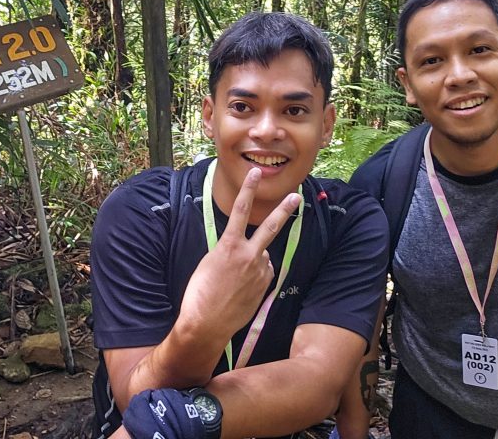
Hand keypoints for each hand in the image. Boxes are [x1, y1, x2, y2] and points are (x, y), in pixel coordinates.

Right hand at [177, 168, 301, 343]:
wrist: (207, 323)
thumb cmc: (200, 292)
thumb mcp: (208, 262)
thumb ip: (229, 250)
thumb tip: (244, 249)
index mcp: (229, 246)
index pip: (241, 210)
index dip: (248, 189)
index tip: (255, 173)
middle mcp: (249, 255)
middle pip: (271, 227)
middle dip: (285, 209)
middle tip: (297, 195)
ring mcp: (259, 271)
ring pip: (262, 255)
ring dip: (253, 260)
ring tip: (234, 280)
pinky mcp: (265, 286)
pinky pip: (263, 272)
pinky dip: (255, 274)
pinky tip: (241, 288)